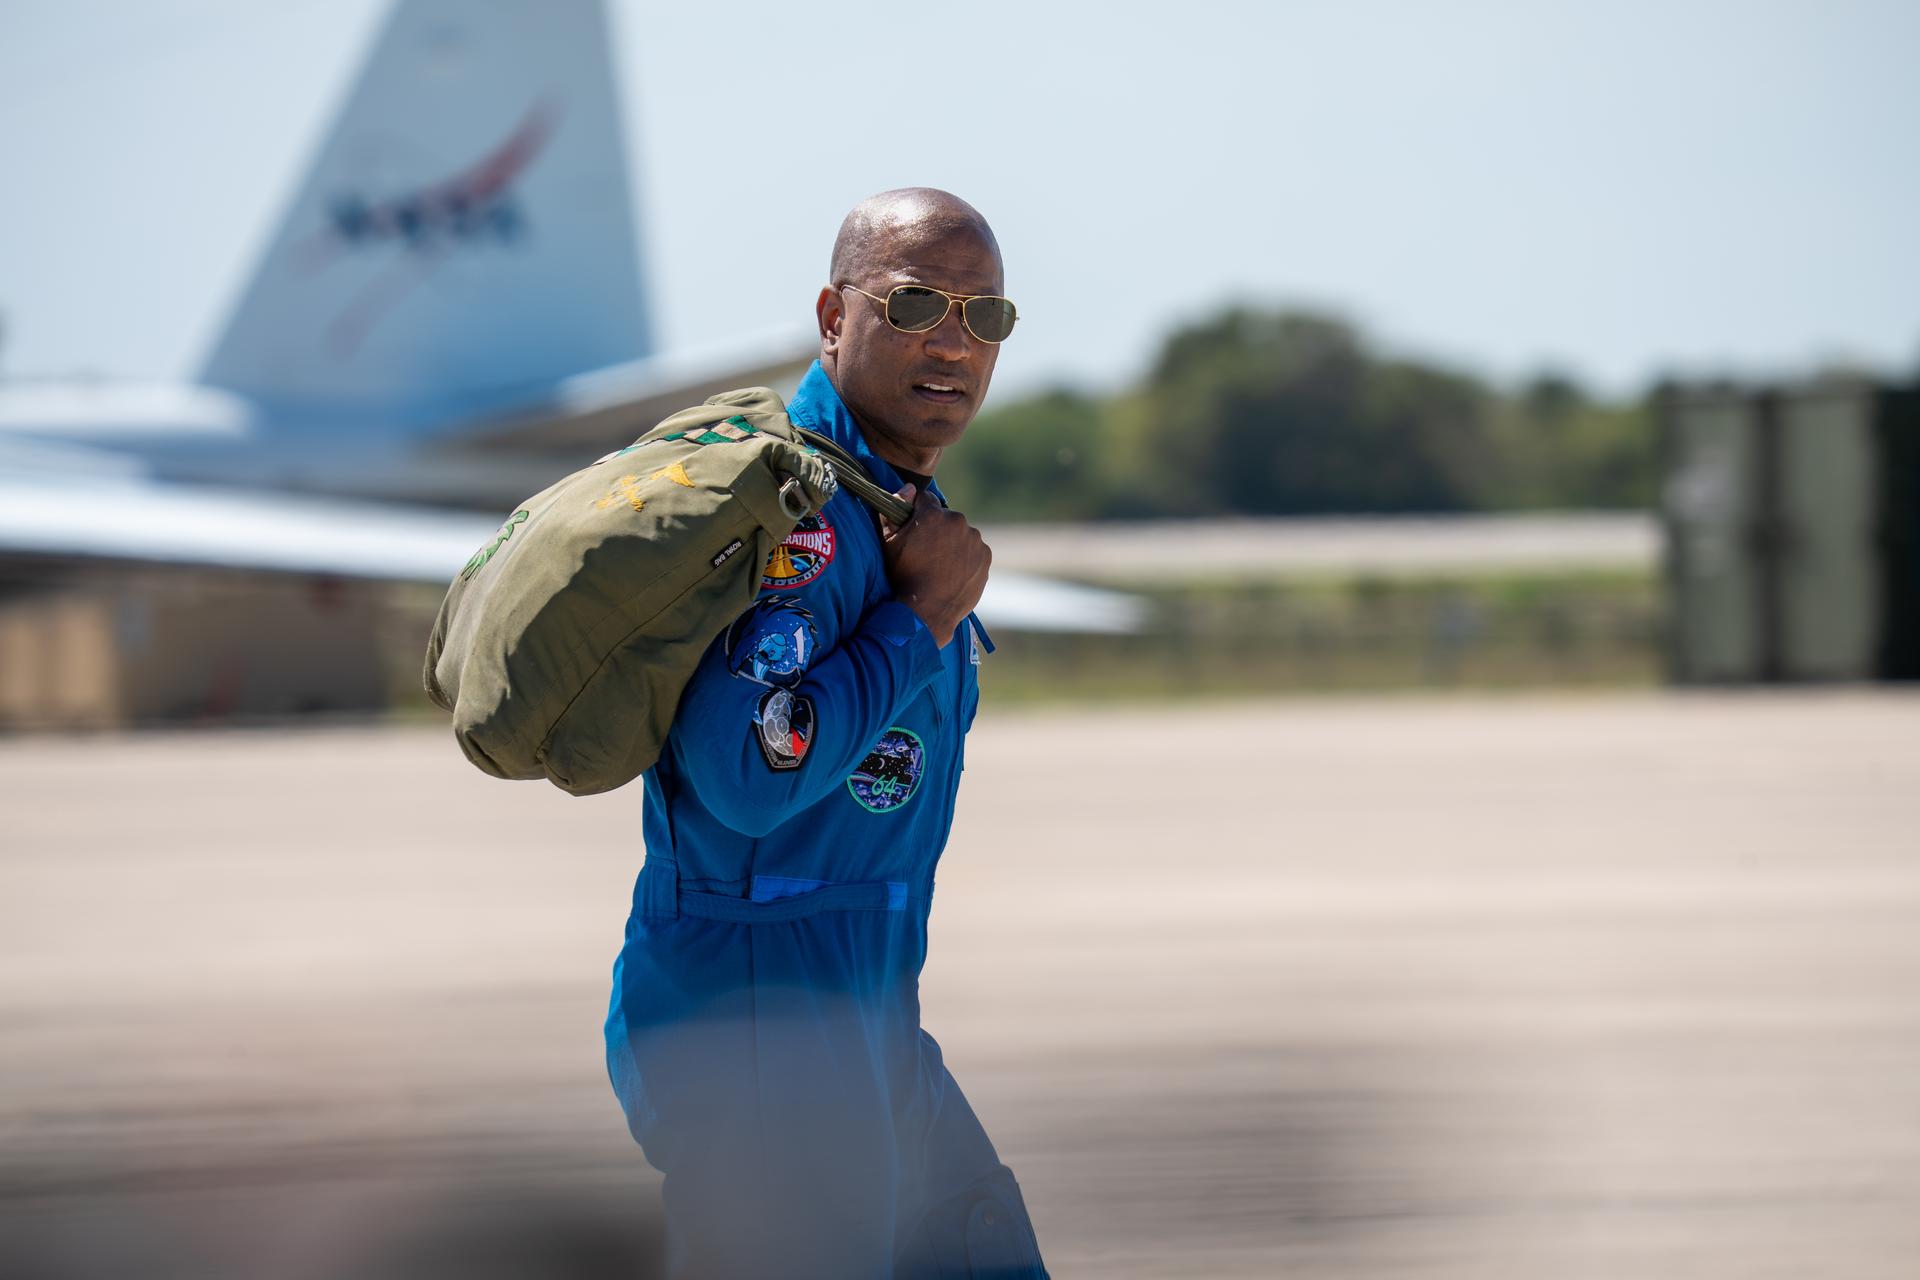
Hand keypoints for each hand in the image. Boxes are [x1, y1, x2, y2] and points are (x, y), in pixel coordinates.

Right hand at [879, 485, 989, 647]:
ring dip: (953, 543)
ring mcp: (974, 539)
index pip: (925, 499)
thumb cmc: (903, 576)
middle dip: (937, 529)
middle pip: (945, 517)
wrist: (927, 611)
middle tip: (927, 553)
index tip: (914, 528)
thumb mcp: (889, 543)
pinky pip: (975, 550)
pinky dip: (967, 557)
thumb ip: (894, 509)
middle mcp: (957, 521)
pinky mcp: (985, 556)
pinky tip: (953, 572)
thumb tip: (909, 488)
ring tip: (940, 566)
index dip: (917, 513)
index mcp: (932, 514)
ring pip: (962, 534)